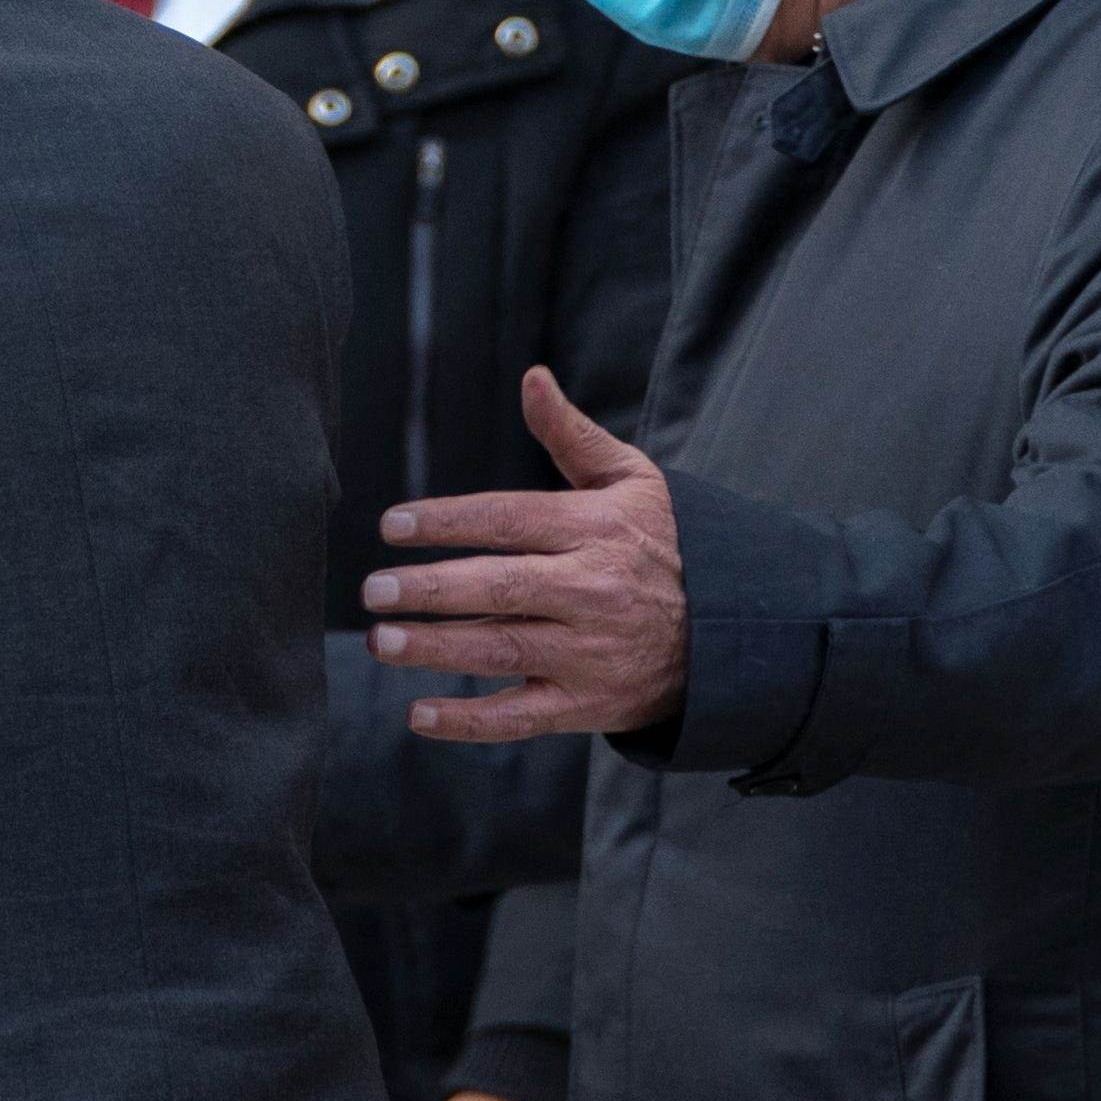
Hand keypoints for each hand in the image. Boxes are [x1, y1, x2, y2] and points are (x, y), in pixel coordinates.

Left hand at [364, 372, 686, 742]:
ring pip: (502, 651)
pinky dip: (469, 722)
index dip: (447, 522)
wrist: (726, 630)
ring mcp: (589, 652)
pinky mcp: (587, 705)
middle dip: (432, 589)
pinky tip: (418, 715)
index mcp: (594, 530)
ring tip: (381, 641)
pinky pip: (521, 718)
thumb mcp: (630, 479)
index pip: (508, 521)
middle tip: (374, 590)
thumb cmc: (661, 543)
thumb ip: (570, 434)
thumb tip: (532, 377)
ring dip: (436, 650)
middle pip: (499, 588)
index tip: (392, 525)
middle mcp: (591, 591)